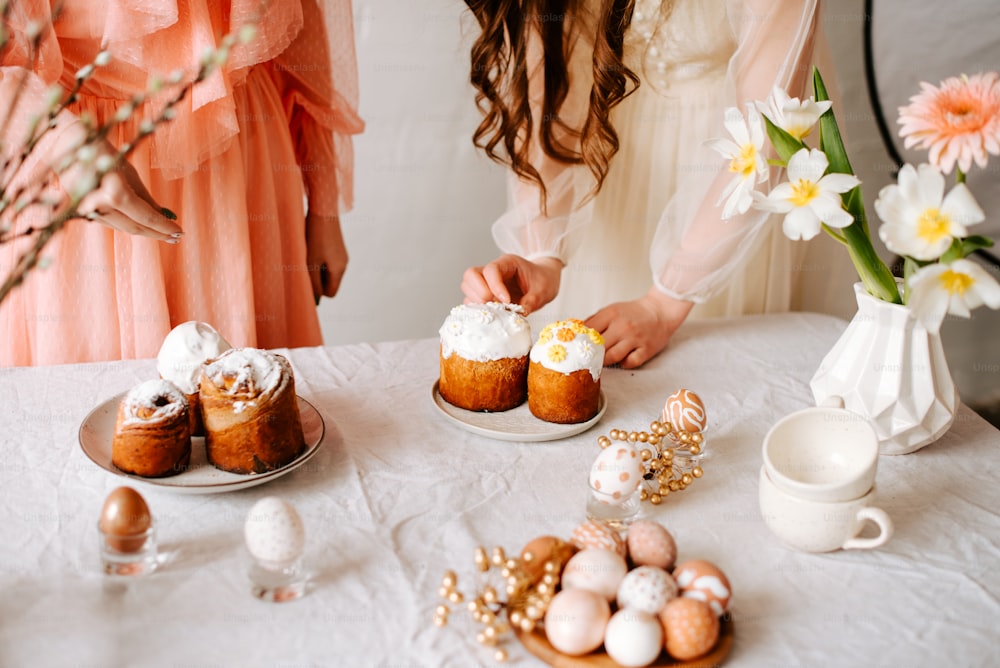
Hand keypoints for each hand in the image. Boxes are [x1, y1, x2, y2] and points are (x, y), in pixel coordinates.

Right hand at [62, 137, 181, 241]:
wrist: (67, 144)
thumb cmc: (104, 154)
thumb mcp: (130, 174)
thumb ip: (146, 199)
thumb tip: (165, 216)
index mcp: (113, 193)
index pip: (145, 217)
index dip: (164, 226)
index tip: (179, 231)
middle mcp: (98, 206)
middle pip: (134, 227)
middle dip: (157, 233)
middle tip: (176, 237)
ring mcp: (86, 211)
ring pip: (122, 227)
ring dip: (144, 231)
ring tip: (164, 234)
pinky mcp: (80, 213)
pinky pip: (110, 222)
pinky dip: (127, 224)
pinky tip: (142, 227)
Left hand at [305, 212, 347, 301]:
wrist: (323, 210)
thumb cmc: (315, 237)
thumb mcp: (310, 262)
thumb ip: (313, 283)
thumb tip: (315, 300)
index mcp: (339, 270)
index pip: (331, 293)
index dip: (318, 292)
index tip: (306, 282)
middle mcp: (344, 264)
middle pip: (330, 283)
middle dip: (317, 280)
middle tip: (303, 267)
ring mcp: (342, 255)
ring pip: (328, 272)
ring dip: (317, 269)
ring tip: (306, 256)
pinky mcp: (338, 248)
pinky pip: (329, 262)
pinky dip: (319, 260)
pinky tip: (311, 249)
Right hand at [461, 254, 562, 313]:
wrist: (544, 280)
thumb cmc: (543, 280)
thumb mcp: (543, 290)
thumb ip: (532, 301)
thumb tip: (520, 313)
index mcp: (507, 263)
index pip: (491, 270)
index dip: (495, 286)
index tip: (507, 301)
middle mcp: (493, 270)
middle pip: (471, 274)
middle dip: (479, 292)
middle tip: (495, 305)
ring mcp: (486, 282)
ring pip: (467, 285)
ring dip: (476, 300)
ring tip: (494, 310)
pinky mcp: (484, 294)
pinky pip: (471, 299)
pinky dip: (477, 308)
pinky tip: (491, 314)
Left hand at [585, 287, 693, 368]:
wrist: (661, 310)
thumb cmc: (634, 312)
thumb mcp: (612, 310)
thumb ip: (594, 321)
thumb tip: (577, 332)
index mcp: (611, 314)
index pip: (588, 330)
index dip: (580, 341)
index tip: (576, 347)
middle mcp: (623, 326)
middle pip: (598, 346)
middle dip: (591, 354)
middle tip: (587, 359)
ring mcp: (635, 339)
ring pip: (611, 357)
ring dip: (604, 361)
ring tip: (602, 360)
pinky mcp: (646, 349)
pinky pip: (629, 363)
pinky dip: (623, 363)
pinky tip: (622, 359)